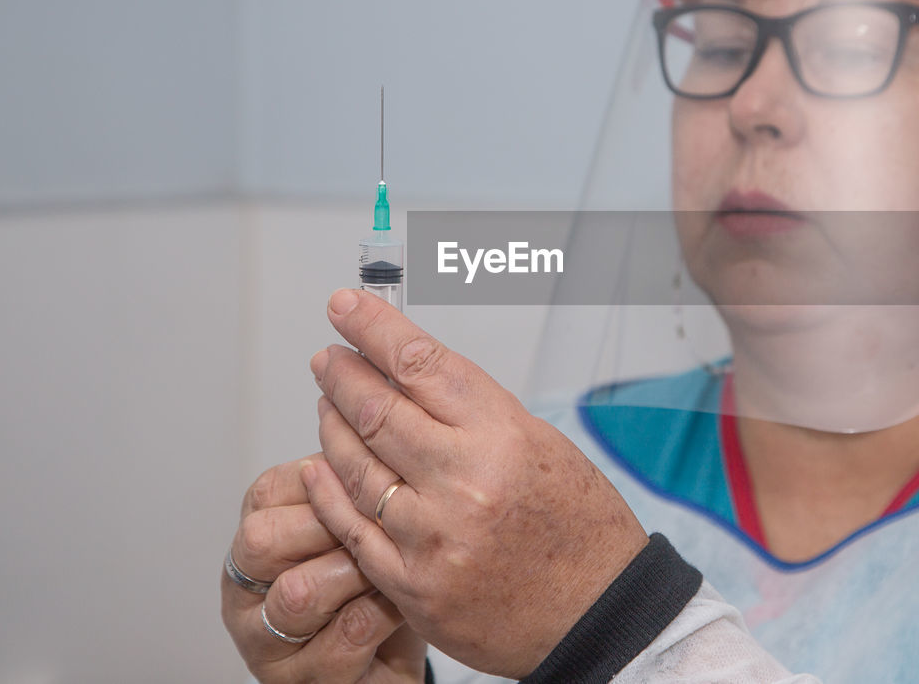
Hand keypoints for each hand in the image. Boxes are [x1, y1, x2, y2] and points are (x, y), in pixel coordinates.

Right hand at [221, 455, 427, 682]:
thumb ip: (356, 479)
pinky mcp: (299, 681)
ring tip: (396, 562)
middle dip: (328, 526)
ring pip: (298, 593)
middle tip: (379, 523)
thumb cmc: (384, 570)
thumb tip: (378, 410)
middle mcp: (247, 589)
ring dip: (357, 572)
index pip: (269, 491)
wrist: (404, 646)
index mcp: (258, 533)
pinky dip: (383, 612)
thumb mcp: (365, 518)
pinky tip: (406, 600)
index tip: (372, 473)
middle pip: (261, 540)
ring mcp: (266, 641)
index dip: (323, 479)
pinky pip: (342, 639)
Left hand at [302, 288, 649, 678]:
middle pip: (376, 408)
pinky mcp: (411, 584)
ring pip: (355, 465)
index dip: (373, 327)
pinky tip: (321, 466)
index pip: (420, 363)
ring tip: (327, 404)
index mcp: (503, 436)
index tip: (346, 306)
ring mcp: (432, 536)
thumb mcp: (542, 445)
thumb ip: (472, 414)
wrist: (598, 612)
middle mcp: (464, 481)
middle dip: (343, 373)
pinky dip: (329, 490)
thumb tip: (409, 377)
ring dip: (332, 426)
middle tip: (329, 358)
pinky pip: (351, 526)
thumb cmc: (579, 527)